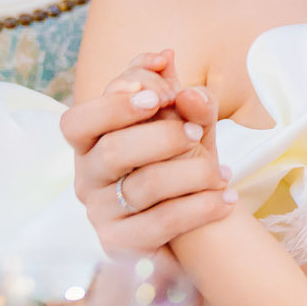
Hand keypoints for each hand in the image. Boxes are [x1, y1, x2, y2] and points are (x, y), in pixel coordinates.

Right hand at [59, 50, 233, 254]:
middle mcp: (88, 178)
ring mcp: (102, 214)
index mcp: (90, 143)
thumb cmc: (179, 162)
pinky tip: (227, 199)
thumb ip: (173, 90)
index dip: (114, 104)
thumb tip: (165, 59)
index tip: (162, 93)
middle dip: (160, 136)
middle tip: (195, 133)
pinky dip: (200, 208)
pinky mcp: (124, 246)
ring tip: (223, 170)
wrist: (193, 224)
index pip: (78, 121)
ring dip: (190, 172)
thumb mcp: (181, 121)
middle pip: (112, 151)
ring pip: (142, 187)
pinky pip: (161, 224)